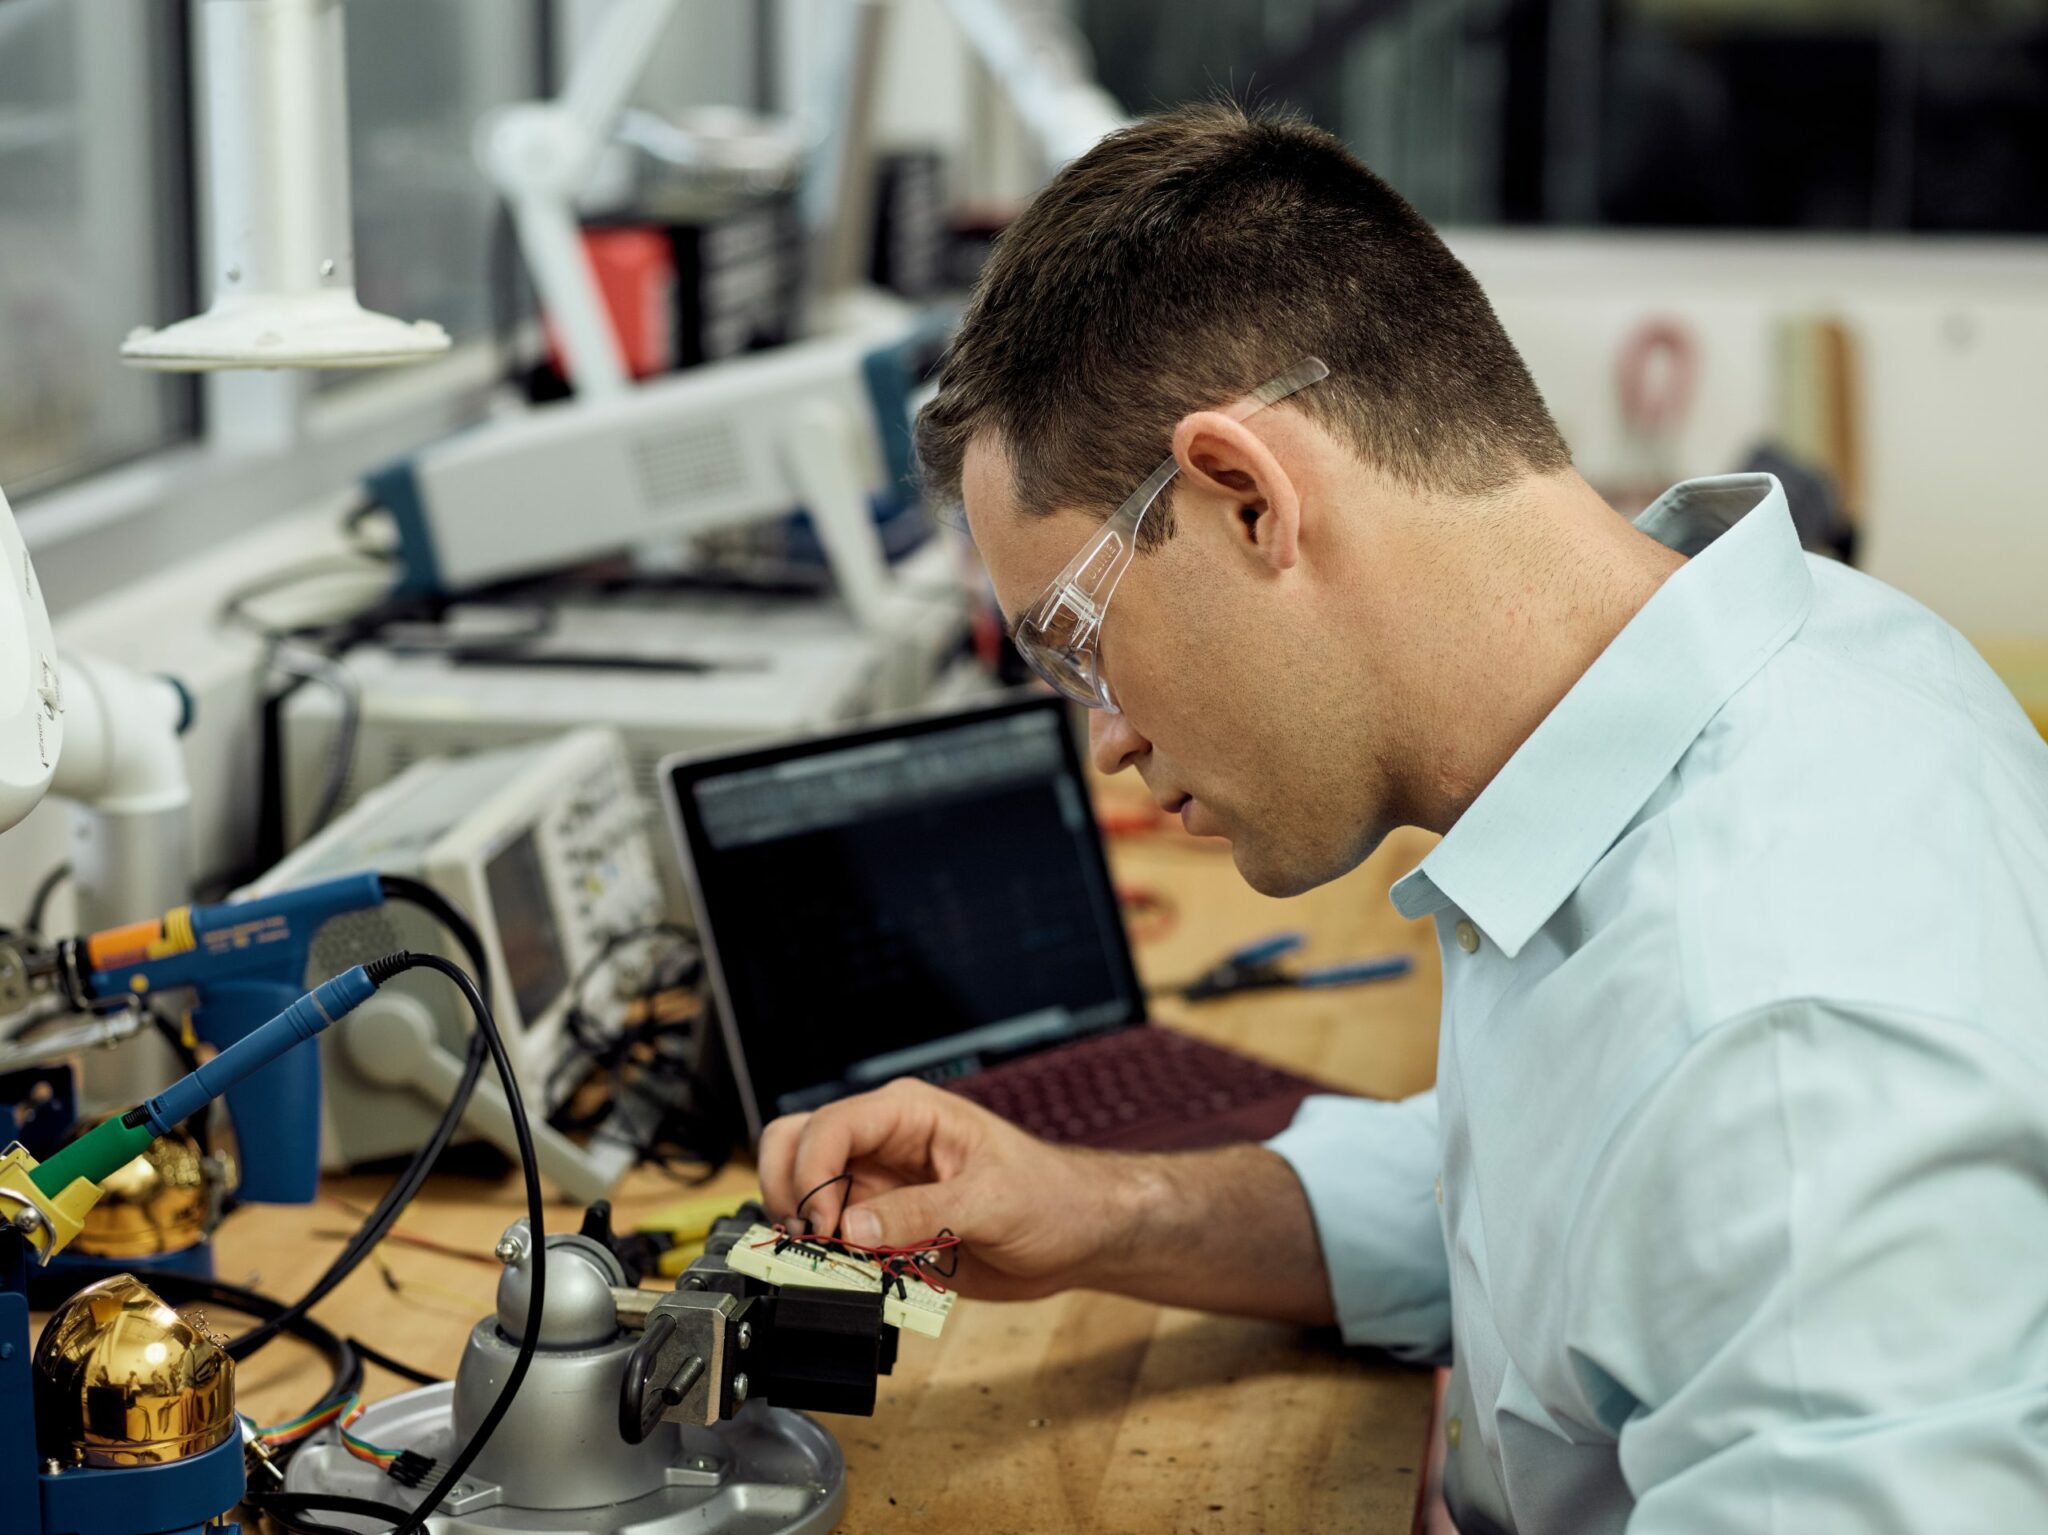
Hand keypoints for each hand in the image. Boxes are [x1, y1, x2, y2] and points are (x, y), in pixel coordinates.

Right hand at [757, 1078, 1135, 1300]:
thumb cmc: (1052, 1196)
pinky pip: (834, 1239)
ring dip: (806, 1231)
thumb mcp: (991, 1201)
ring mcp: (879, 1185)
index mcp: (908, 1114)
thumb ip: (920, 1212)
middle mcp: (884, 1144)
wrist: (1079, 1235)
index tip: (825, 1225)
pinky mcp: (884, 1226)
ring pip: (804, 1193)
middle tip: (817, 1243)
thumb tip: (854, 1226)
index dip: (812, 1175)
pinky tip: (861, 1277)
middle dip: (792, 1195)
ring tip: (838, 1264)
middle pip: (795, 1147)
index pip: (829, 1127)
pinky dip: (831, 1260)